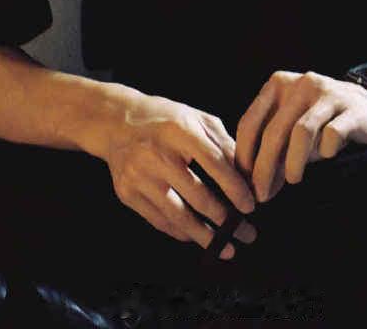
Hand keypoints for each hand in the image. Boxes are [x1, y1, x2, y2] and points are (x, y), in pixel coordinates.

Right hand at [101, 92, 258, 259]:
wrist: (116, 122)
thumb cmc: (164, 119)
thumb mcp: (195, 118)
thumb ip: (222, 144)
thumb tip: (247, 175)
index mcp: (178, 129)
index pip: (214, 163)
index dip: (235, 188)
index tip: (251, 207)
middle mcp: (157, 154)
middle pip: (198, 196)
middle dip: (227, 220)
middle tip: (247, 233)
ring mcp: (139, 176)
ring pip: (178, 217)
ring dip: (206, 237)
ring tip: (227, 248)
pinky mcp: (128, 193)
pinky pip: (160, 221)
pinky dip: (182, 233)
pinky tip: (199, 237)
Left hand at [235, 70, 366, 202]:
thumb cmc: (322, 121)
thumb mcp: (292, 125)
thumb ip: (273, 146)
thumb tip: (254, 183)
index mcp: (278, 84)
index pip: (250, 121)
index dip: (244, 155)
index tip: (244, 182)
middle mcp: (301, 84)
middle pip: (274, 131)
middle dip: (264, 168)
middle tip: (263, 194)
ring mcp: (327, 94)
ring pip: (302, 132)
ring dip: (293, 163)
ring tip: (293, 180)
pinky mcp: (351, 109)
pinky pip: (333, 135)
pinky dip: (325, 152)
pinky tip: (326, 157)